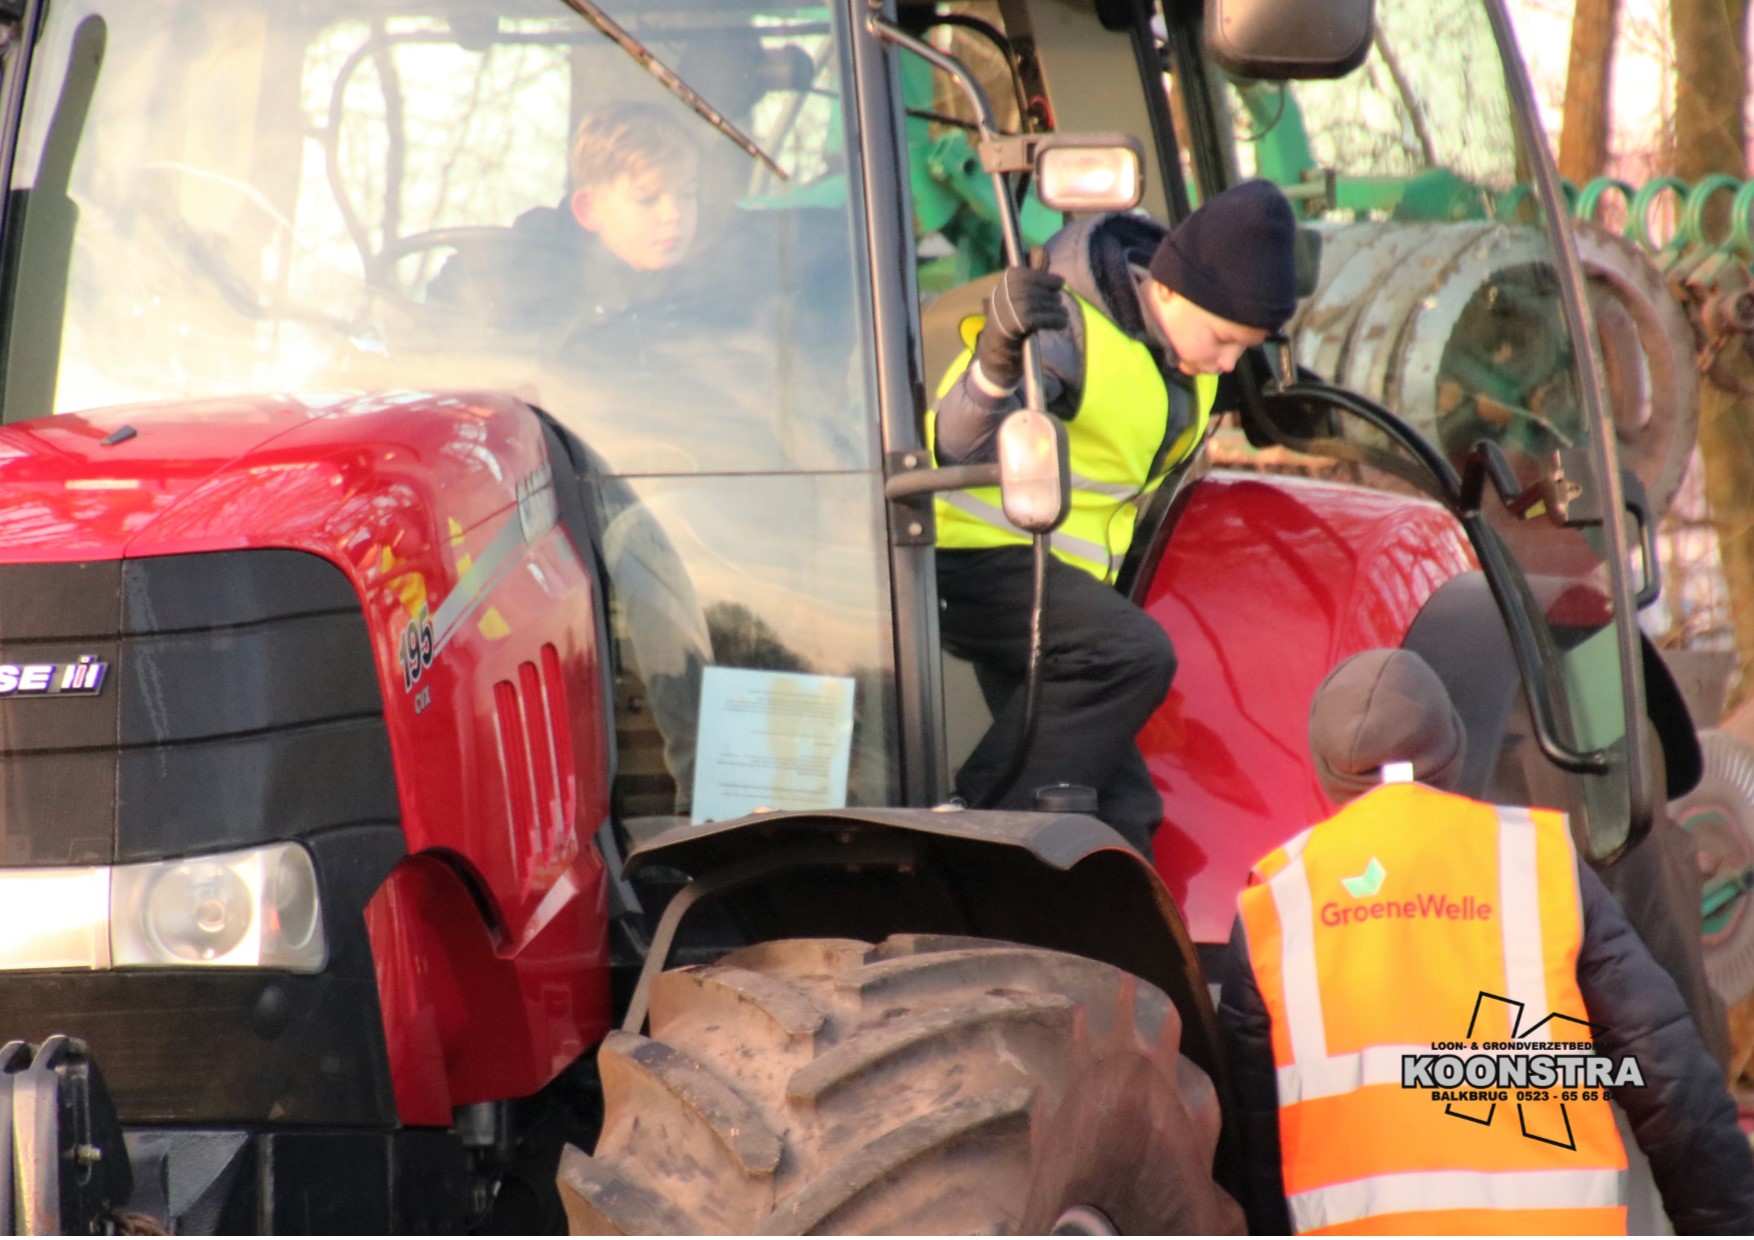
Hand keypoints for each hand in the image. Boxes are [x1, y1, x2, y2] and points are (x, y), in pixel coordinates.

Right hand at [975, 267, 1067, 389]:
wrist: (997, 356)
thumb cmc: (1012, 324)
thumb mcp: (1020, 297)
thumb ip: (1032, 276)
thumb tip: (1040, 250)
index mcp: (1001, 285)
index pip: (1023, 273)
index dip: (1044, 277)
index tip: (1060, 283)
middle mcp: (1000, 294)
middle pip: (1032, 288)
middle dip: (1051, 295)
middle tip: (1060, 304)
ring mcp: (1005, 309)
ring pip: (1038, 303)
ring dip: (1056, 310)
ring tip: (1062, 316)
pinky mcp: (1013, 325)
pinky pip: (1038, 318)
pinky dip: (1053, 320)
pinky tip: (1060, 324)